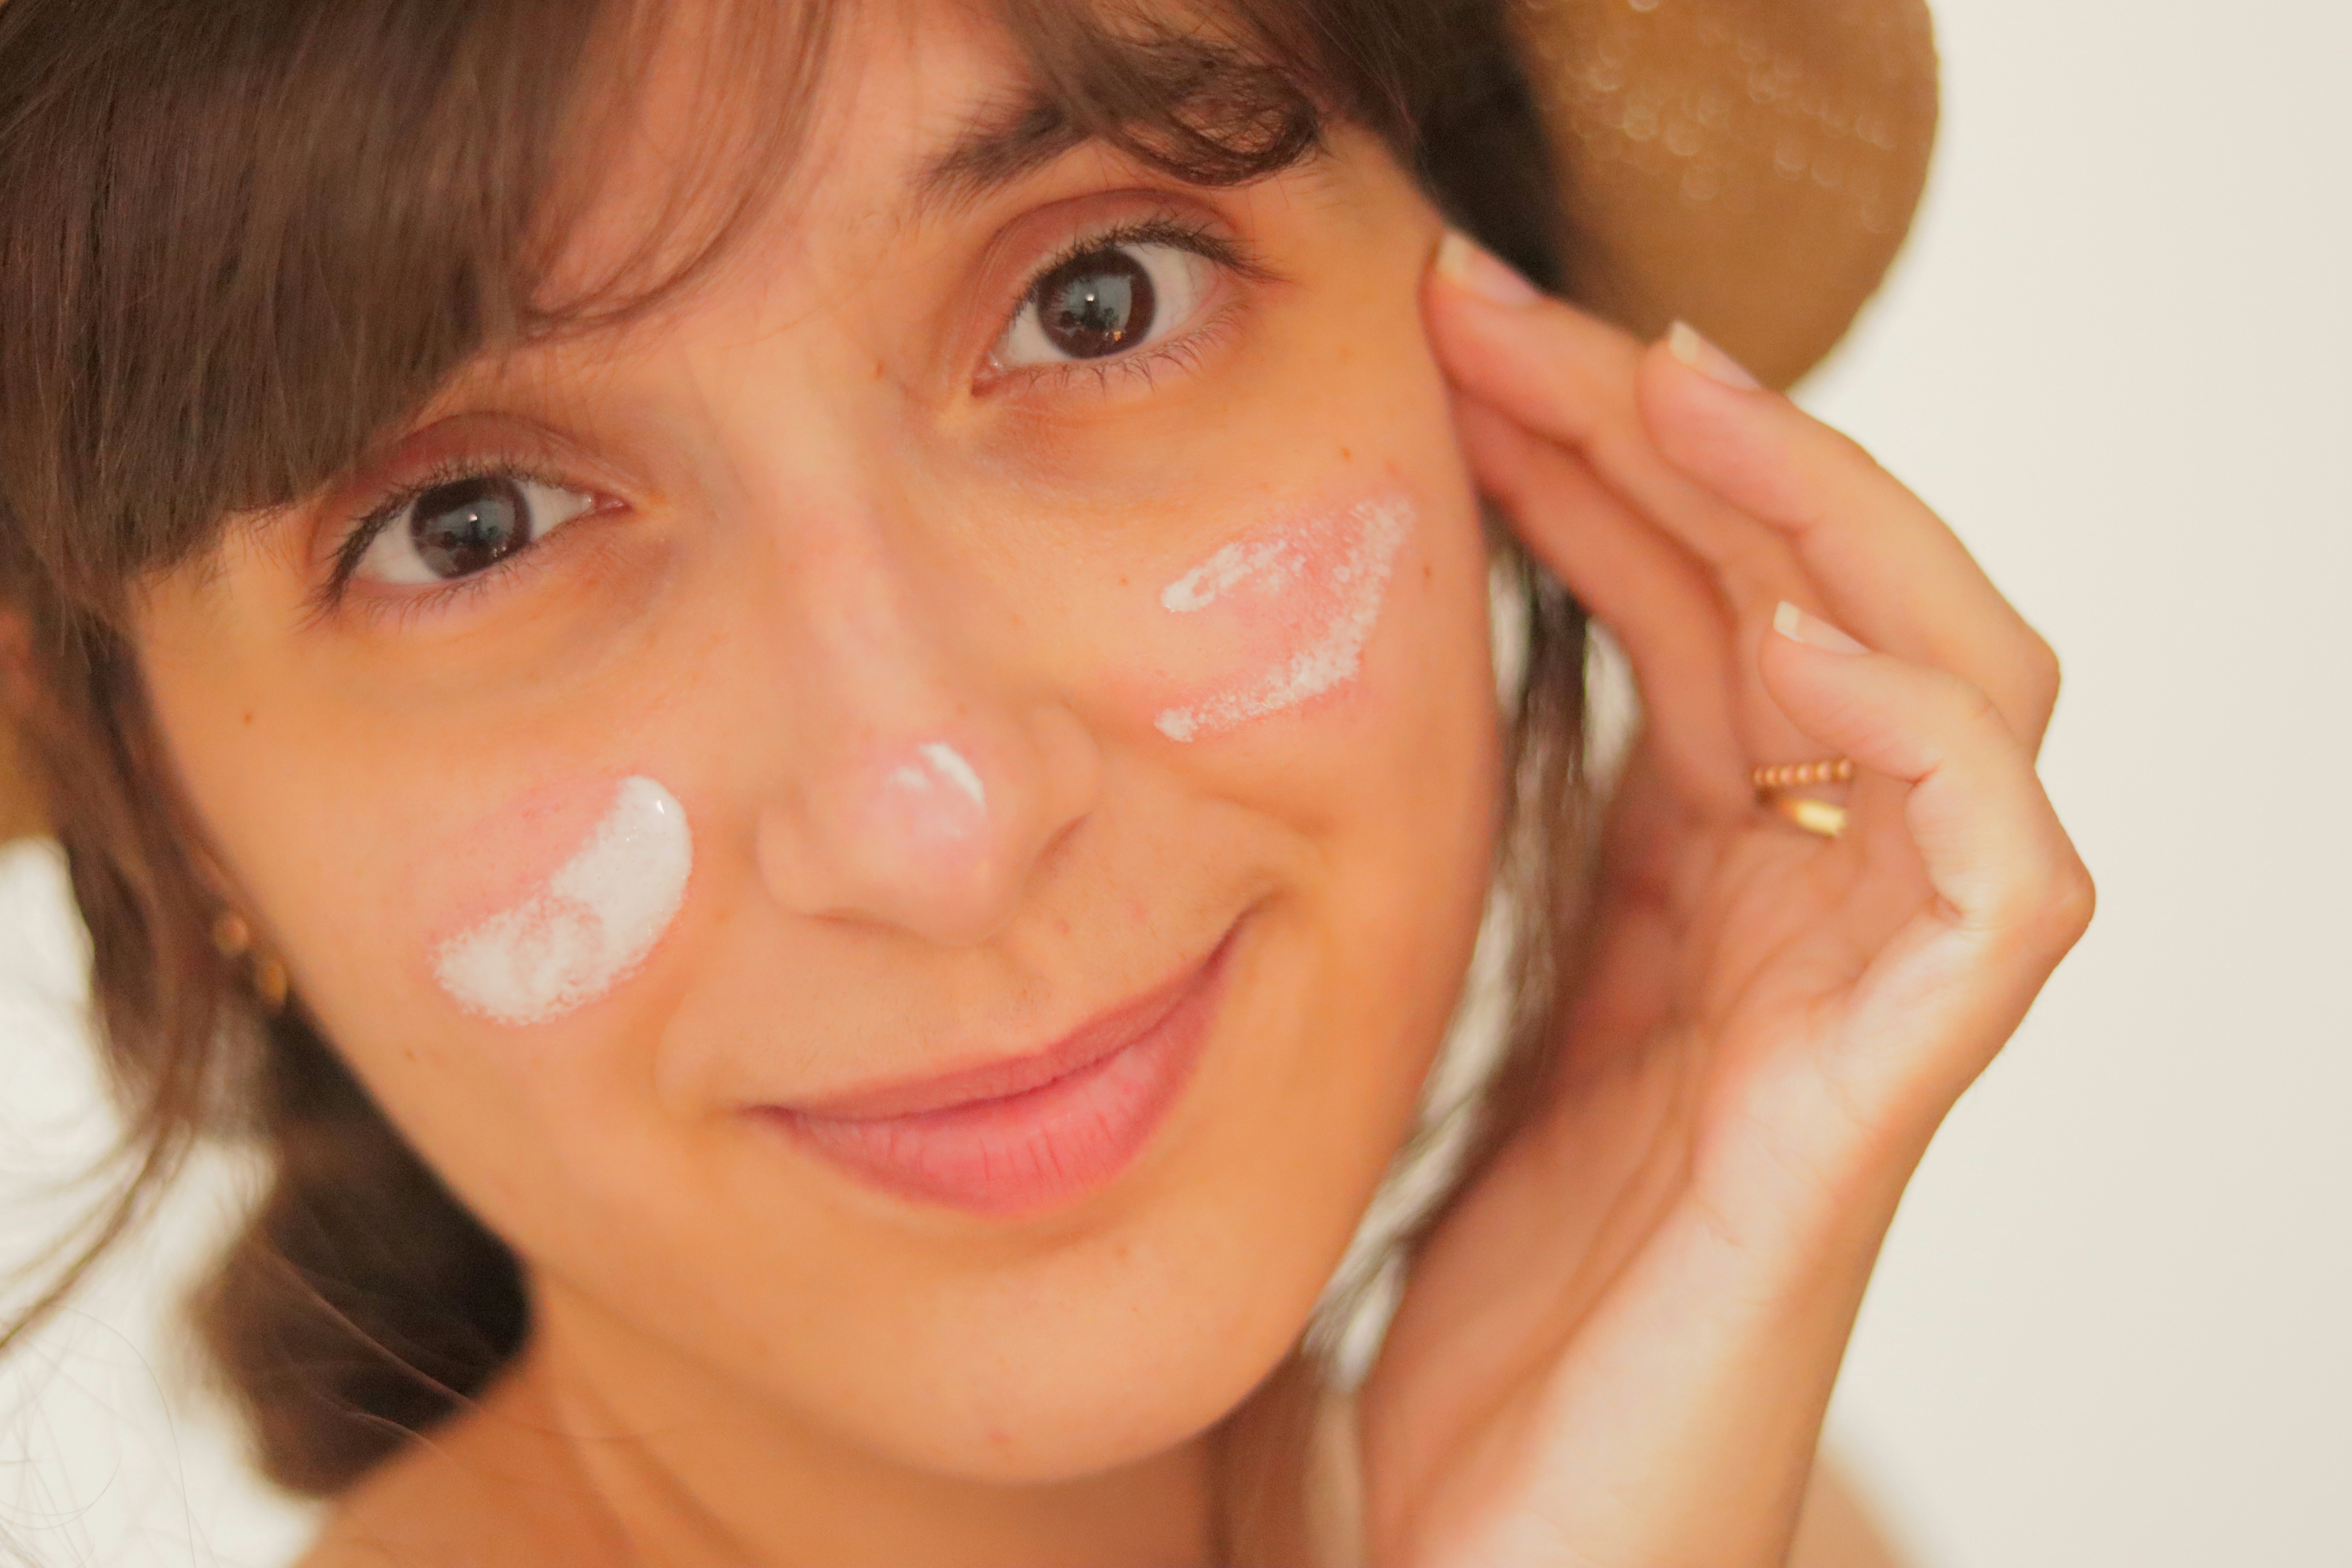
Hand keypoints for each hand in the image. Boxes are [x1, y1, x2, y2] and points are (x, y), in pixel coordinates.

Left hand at [1353, 239, 2092, 1566]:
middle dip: (1689, 438)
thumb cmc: (1475, 1347)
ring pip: (1947, 695)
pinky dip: (1937, 738)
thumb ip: (1482, 906)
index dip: (1607, 471)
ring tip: (1672, 384)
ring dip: (1824, 515)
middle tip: (1517, 313)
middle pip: (1816, 617)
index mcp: (1693, 922)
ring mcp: (1851, 1028)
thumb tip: (1355, 722)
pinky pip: (1996, 889)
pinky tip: (1808, 629)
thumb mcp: (1454, 1059)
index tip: (1461, 358)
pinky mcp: (1862, 1126)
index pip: (1703, 628)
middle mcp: (1797, 947)